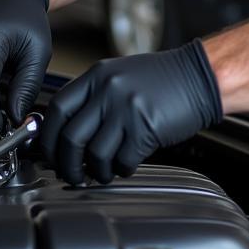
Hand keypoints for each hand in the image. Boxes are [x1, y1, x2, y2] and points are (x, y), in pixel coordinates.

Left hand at [39, 41, 222, 183]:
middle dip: (67, 164)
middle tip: (70, 173)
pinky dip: (120, 169)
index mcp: (98, 75)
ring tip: (102, 171)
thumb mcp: (120, 76)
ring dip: (96, 171)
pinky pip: (122, 161)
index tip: (49, 152)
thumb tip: (65, 132)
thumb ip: (93, 98)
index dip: (48, 137)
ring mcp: (126, 109)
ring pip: (94, 155)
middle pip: (70, 137)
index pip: (58, 109)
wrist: (200, 76)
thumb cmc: (162, 79)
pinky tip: (126, 164)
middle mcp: (108, 90)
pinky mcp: (145, 129)